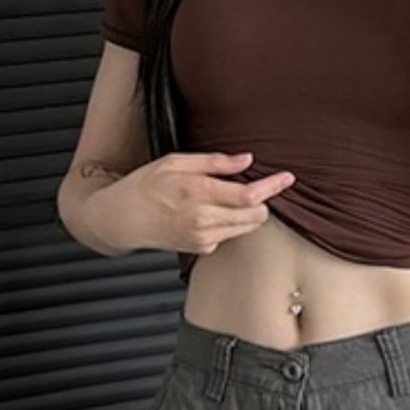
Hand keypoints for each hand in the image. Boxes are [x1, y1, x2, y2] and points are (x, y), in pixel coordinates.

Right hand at [94, 150, 295, 258]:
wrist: (121, 219)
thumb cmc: (145, 185)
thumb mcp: (175, 162)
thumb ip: (214, 162)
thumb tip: (247, 160)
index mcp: (196, 192)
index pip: (248, 194)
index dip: (272, 187)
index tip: (287, 178)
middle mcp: (202, 219)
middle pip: (254, 215)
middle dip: (262, 201)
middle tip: (257, 186)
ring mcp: (203, 237)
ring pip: (246, 227)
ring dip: (248, 213)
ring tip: (227, 198)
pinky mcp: (202, 248)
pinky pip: (230, 234)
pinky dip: (229, 223)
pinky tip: (209, 214)